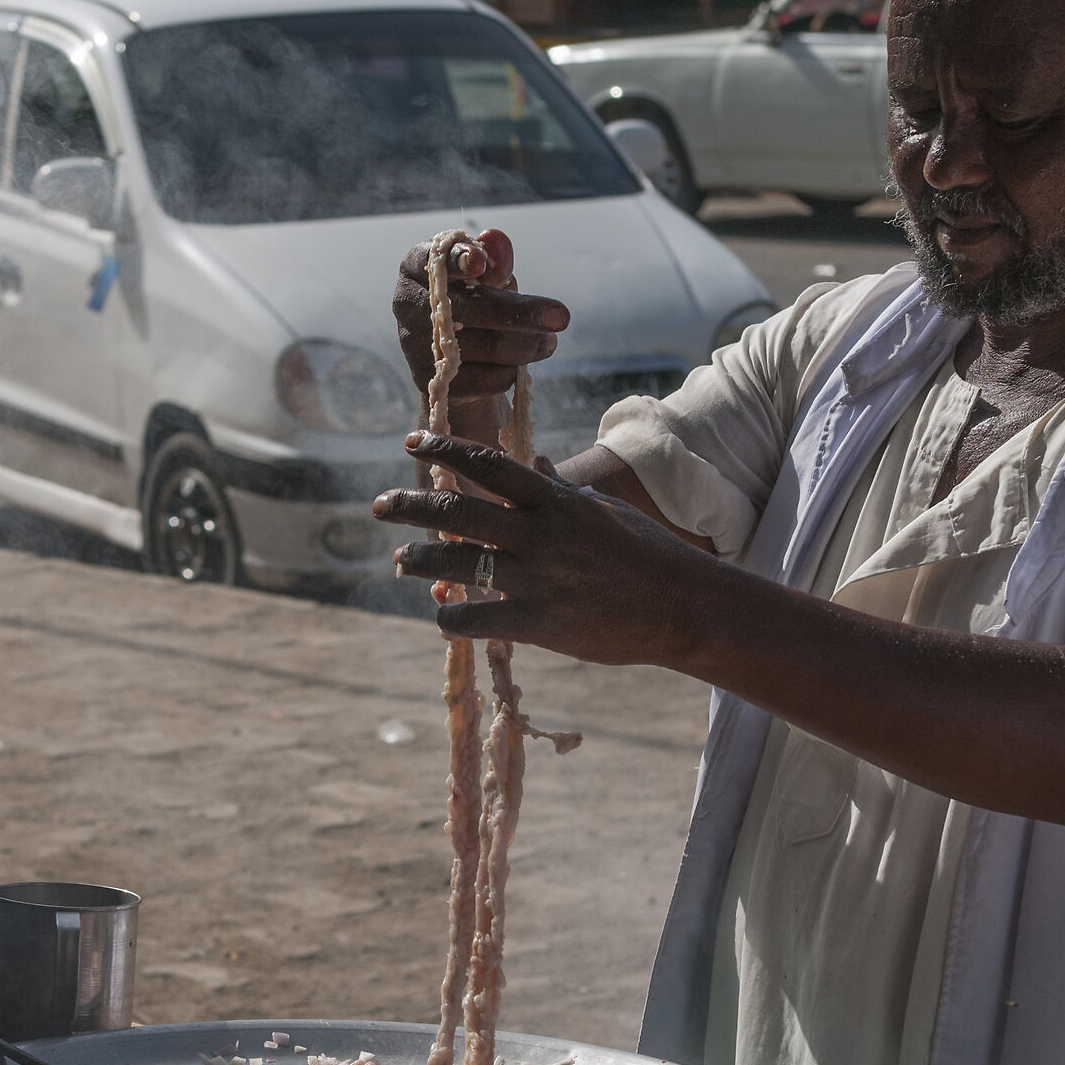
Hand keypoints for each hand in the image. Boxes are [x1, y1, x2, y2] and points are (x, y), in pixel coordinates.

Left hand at [376, 431, 719, 667]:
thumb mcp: (605, 511)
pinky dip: (452, 617)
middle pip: (459, 512)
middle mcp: (539, 534)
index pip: (488, 465)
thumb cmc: (647, 554)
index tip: (412, 442)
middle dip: (411, 505)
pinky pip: (479, 619)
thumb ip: (562, 490)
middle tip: (379, 505)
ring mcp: (538, 578)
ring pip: (459, 564)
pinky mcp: (541, 622)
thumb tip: (538, 463)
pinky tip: (441, 615)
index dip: (444, 451)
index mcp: (555, 502)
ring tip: (401, 559)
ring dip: (421, 559)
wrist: (684, 606)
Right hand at [393, 229, 570, 409]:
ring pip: (482, 346)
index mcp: (417, 266)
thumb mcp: (488, 278)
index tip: (481, 263)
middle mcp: (407, 304)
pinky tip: (517, 365)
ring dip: (526, 346)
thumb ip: (495, 261)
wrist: (456, 360)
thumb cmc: (475, 301)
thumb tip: (497, 240)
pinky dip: (509, 372)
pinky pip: (483, 378)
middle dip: (520, 312)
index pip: (435, 259)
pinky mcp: (429, 381)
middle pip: (468, 307)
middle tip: (561, 317)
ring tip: (550, 342)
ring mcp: (414, 345)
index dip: (458, 260)